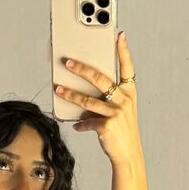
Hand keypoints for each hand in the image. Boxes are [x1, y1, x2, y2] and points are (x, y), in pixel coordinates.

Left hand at [56, 32, 141, 164]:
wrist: (128, 154)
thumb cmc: (123, 130)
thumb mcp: (122, 110)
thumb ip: (109, 97)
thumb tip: (85, 90)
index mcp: (130, 92)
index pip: (127, 67)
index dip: (124, 51)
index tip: (119, 35)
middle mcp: (124, 99)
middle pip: (100, 79)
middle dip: (82, 69)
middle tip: (68, 63)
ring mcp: (116, 112)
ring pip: (88, 100)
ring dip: (70, 94)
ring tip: (58, 89)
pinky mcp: (107, 125)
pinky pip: (87, 121)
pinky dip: (80, 124)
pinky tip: (76, 125)